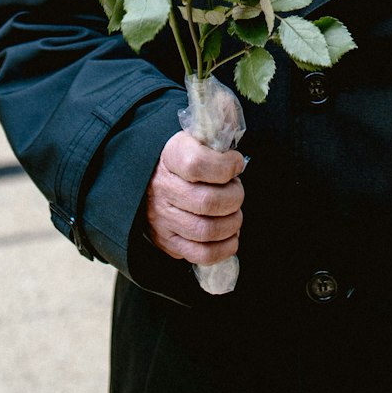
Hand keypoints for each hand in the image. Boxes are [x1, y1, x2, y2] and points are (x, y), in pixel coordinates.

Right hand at [145, 131, 245, 265]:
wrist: (152, 177)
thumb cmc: (186, 156)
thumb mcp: (197, 138)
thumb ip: (217, 140)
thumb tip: (239, 156)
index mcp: (171, 156)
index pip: (197, 164)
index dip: (225, 166)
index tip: (236, 163)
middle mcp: (162, 189)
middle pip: (208, 202)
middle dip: (234, 198)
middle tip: (236, 192)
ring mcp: (162, 219)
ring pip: (206, 231)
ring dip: (232, 223)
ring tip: (234, 213)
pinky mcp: (168, 242)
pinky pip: (201, 254)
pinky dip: (224, 248)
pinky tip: (231, 236)